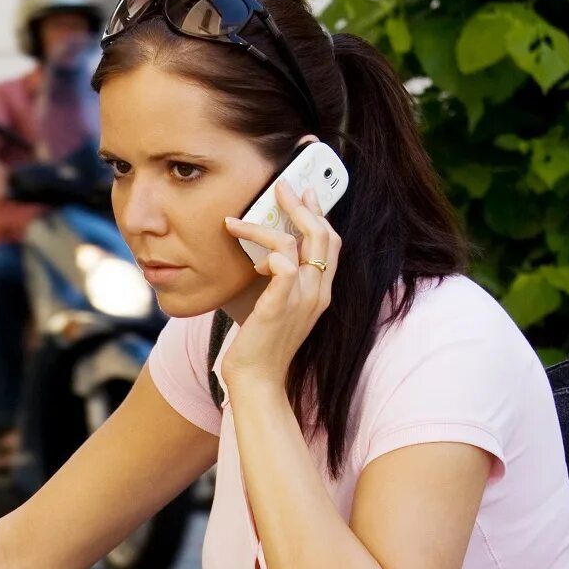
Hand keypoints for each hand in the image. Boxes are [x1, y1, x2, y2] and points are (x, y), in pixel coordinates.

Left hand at [219, 185, 341, 401]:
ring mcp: (303, 300)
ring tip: (238, 221)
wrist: (258, 381)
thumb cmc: (262, 346)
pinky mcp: (280, 307)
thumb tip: (267, 256)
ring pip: (301, 243)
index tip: (306, 193)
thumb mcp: (277, 307)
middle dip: (302, 205)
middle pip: (323, 235)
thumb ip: (280, 283)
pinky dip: (271, 254)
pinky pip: (286, 268)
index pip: (330, 243)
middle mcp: (318, 293)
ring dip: (267, 225)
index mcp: (320, 292)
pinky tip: (255, 258)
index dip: (320, 214)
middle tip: (281, 186)